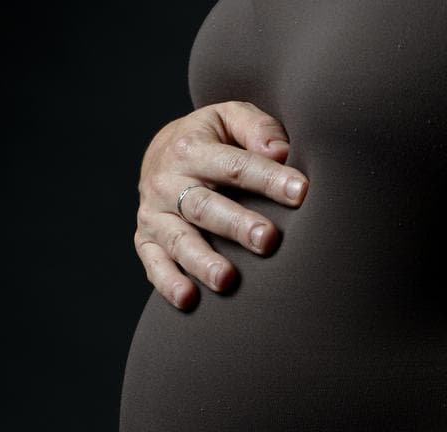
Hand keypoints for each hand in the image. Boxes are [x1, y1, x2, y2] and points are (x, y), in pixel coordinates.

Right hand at [134, 100, 309, 309]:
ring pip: (178, 240)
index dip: (268, 179)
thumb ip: (256, 129)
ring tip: (226, 280)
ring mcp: (154, 215)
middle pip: (204, 206)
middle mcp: (167, 182)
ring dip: (202, 261)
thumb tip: (281, 152)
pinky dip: (168, 283)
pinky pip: (154, 264)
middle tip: (267, 240)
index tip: (300, 193)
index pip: (234, 166)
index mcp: (191, 149)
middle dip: (236, 225)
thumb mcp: (231, 118)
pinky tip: (188, 299)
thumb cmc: (213, 139)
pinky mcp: (146, 241)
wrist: (162, 152)